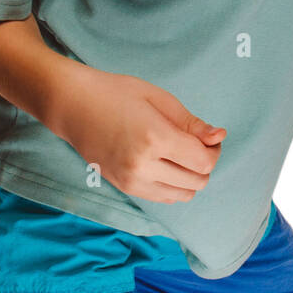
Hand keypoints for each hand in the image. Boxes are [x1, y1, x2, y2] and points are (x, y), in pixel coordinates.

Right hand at [54, 68, 224, 203]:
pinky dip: (173, 186)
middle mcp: (143, 165)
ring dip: (191, 178)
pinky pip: (162, 198)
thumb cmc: (117, 94)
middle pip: (197, 181)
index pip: (203, 161)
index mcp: (155, 138)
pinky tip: (167, 165)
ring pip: (181, 195)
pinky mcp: (124, 187)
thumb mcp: (159, 99)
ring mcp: (131, 180)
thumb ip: (191, 122)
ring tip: (181, 155)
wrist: (73, 105)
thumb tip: (219, 137)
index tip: (210, 138)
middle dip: (205, 165)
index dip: (214, 151)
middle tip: (198, 144)